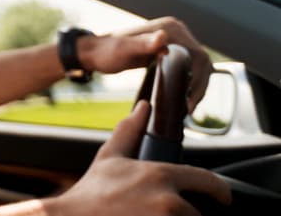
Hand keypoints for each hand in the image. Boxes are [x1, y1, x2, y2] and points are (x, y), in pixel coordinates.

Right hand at [48, 101, 229, 215]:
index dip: (220, 192)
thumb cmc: (90, 193)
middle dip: (187, 215)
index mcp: (160, 175)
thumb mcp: (110, 158)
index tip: (222, 199)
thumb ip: (130, 130)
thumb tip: (143, 107)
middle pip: (199, 213)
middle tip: (167, 213)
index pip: (209, 181)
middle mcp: (167, 201)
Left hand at [78, 17, 211, 108]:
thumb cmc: (105, 52)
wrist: (94, 53)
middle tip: (189, 108)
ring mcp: (174, 42)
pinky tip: (184, 98)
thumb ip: (141, 44)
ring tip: (188, 108)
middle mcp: (176, 32)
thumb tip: (163, 37)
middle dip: (200, 85)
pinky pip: (187, 68)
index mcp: (170, 28)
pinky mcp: (169, 52)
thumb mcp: (123, 49)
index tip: (190, 99)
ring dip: (198, 86)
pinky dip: (190, 83)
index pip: (197, 55)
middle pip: (201, 61)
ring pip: (198, 66)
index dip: (198, 78)